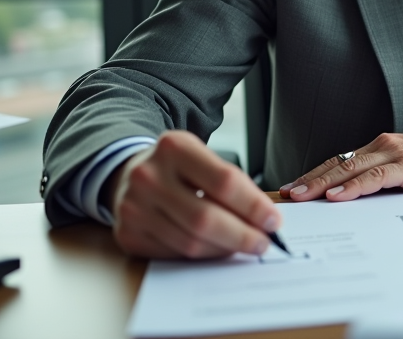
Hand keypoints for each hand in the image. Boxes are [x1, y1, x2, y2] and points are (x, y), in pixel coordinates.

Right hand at [106, 130, 280, 258]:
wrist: (128, 172)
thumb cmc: (176, 166)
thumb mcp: (201, 157)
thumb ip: (230, 183)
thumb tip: (265, 219)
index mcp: (174, 148)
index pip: (224, 182)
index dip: (253, 205)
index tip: (274, 221)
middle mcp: (149, 176)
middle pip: (206, 218)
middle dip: (242, 235)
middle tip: (263, 243)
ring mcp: (133, 207)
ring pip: (190, 242)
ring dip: (224, 249)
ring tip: (243, 246)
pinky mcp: (128, 234)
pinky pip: (174, 254)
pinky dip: (201, 255)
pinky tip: (215, 248)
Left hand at [279, 124, 402, 202]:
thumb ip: (386, 179)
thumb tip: (359, 199)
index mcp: (381, 148)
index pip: (340, 161)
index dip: (316, 174)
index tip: (295, 187)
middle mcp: (382, 146)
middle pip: (338, 163)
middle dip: (310, 180)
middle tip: (287, 194)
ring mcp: (394, 154)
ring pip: (350, 168)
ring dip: (323, 182)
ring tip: (303, 195)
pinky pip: (375, 177)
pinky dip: (354, 186)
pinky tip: (338, 195)